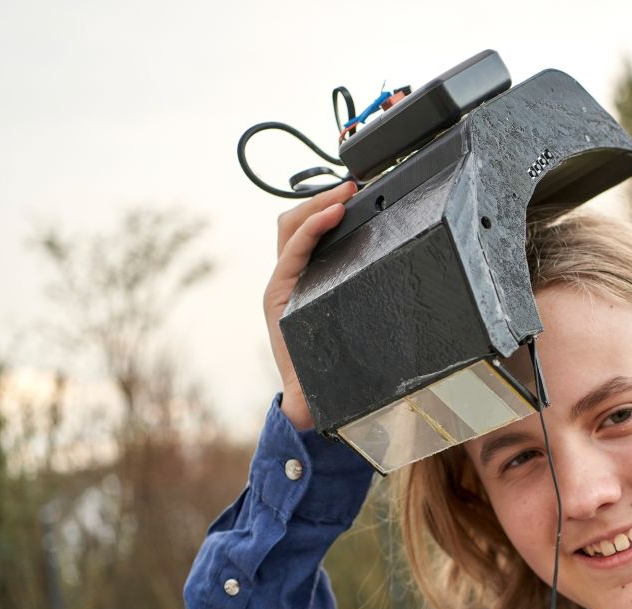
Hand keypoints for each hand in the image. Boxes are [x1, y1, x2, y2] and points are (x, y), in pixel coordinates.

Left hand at [264, 181, 357, 429]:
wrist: (307, 395)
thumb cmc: (312, 380)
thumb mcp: (308, 373)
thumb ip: (307, 375)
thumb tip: (309, 386)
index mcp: (281, 296)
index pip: (294, 243)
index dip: (315, 222)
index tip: (340, 207)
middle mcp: (283, 283)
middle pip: (290, 225)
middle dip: (317, 202)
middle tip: (350, 190)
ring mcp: (292, 280)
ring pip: (297, 229)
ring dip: (319, 208)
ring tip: (350, 195)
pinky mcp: (305, 282)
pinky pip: (310, 243)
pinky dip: (325, 225)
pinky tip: (348, 218)